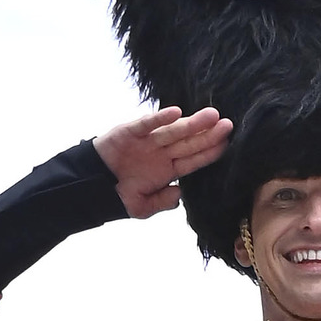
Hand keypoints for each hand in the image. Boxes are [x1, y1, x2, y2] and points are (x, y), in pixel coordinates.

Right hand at [94, 106, 232, 219]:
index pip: (193, 160)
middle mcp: (161, 153)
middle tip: (228, 124)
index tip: (227, 144)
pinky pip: (147, 124)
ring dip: (192, 124)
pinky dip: (159, 118)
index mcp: (167, 170)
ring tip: (211, 116)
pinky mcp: (129, 132)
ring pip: (173, 132)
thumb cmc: (119, 196)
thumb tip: (179, 193)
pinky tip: (175, 113)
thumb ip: (162, 201)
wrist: (91, 187)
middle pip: (189, 143)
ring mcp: (147, 142)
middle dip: (208, 134)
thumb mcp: (143, 207)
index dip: (210, 152)